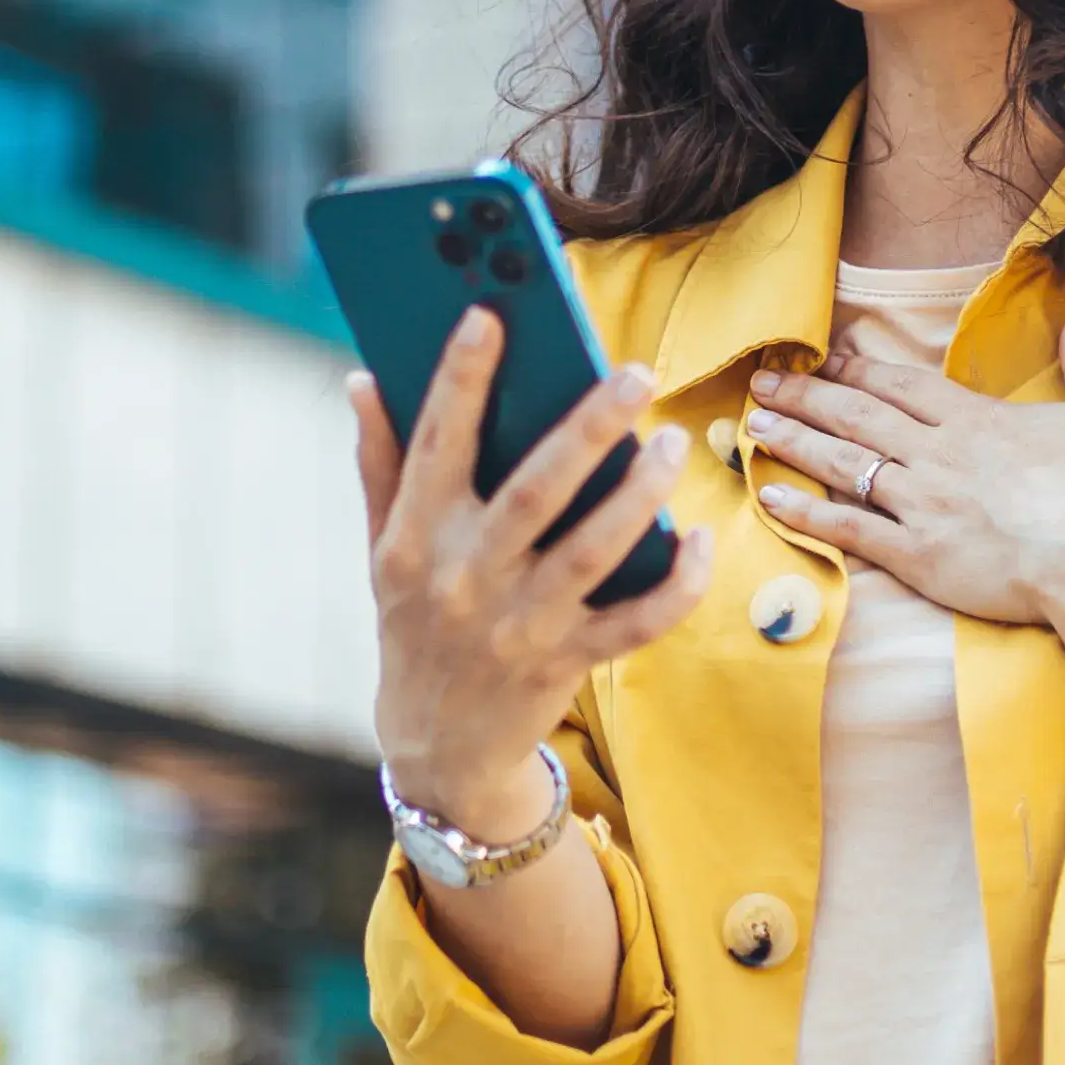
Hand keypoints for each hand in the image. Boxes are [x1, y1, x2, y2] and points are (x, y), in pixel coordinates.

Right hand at [353, 306, 717, 839]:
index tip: (488, 315)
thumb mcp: (380, 549)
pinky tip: (701, 539)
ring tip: (671, 443)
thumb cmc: (413, 624)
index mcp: (413, 539)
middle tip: (633, 374)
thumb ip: (378, 464)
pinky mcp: (568, 663)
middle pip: (534, 490)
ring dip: (641, 494)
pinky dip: (676, 582)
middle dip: (586, 428)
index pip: (437, 443)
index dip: (460, 378)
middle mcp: (464, 579)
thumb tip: (363, 379)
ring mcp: (520, 625)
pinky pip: (636, 621)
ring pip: (593, 550)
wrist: (437, 749)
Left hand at [742, 311, 1064, 624]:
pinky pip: (848, 529)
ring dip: (795, 441)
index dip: (857, 369)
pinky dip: (805, 513)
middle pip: (858, 416)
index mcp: (976, 420)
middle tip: (762, 381)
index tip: (823, 357)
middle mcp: (937, 454)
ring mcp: (921, 503)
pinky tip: (769, 497)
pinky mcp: (916, 555)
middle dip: (806, 395)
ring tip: (754, 424)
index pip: (901, 386)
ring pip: (843, 463)